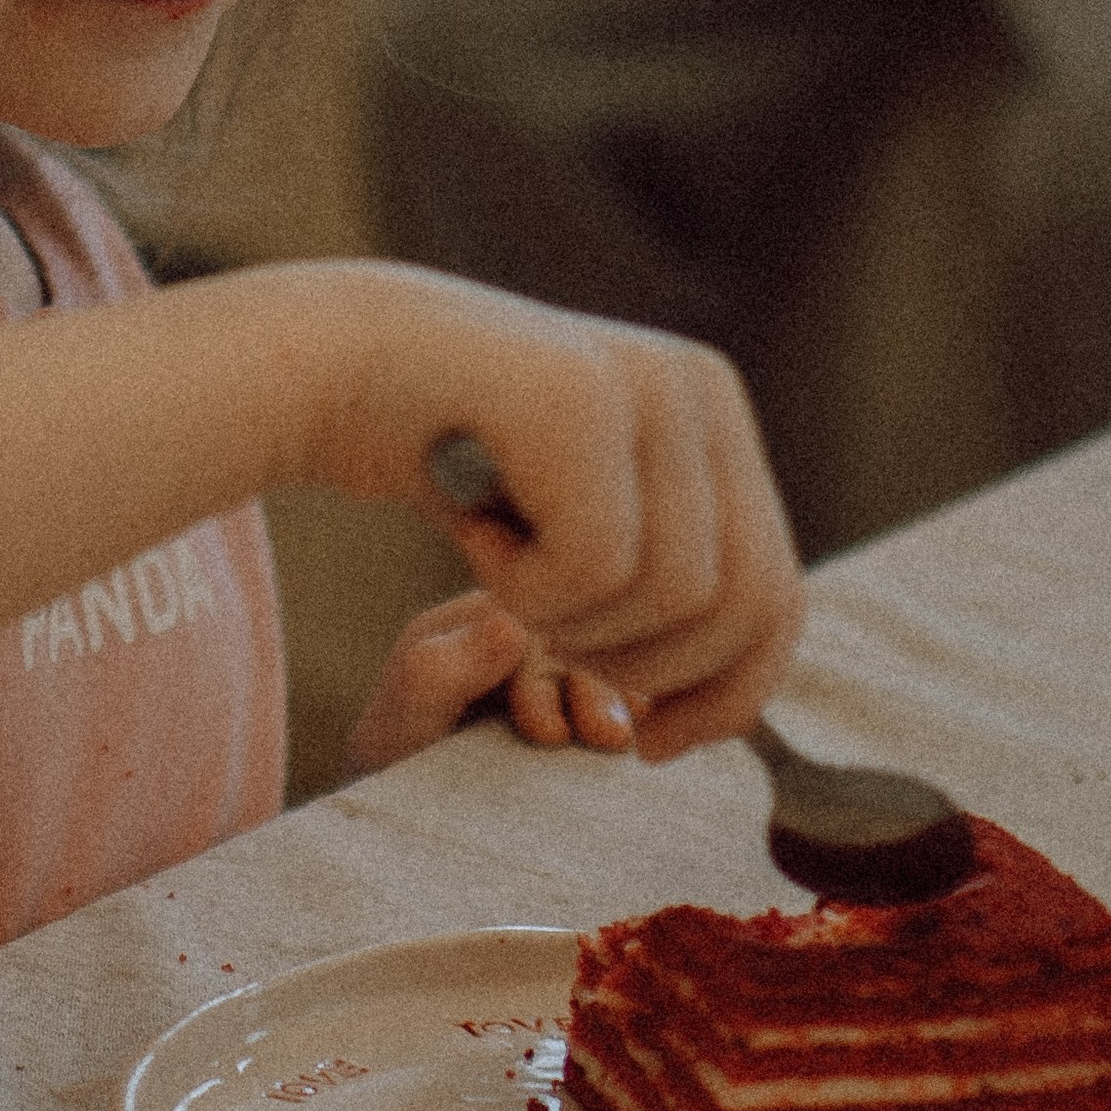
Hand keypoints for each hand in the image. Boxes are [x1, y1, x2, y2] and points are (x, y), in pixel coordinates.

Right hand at [310, 271, 801, 759]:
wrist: (334, 367)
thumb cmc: (450, 460)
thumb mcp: (580, 514)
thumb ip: (663, 570)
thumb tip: (750, 699)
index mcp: (714, 410)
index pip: (777, 592)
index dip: (729, 694)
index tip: (652, 742)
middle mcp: (699, 384)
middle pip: (740, 603)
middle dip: (647, 669)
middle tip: (554, 652)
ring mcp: (647, 382)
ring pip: (673, 595)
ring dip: (568, 622)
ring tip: (502, 564)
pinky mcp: (585, 396)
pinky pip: (596, 565)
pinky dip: (524, 588)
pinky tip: (475, 528)